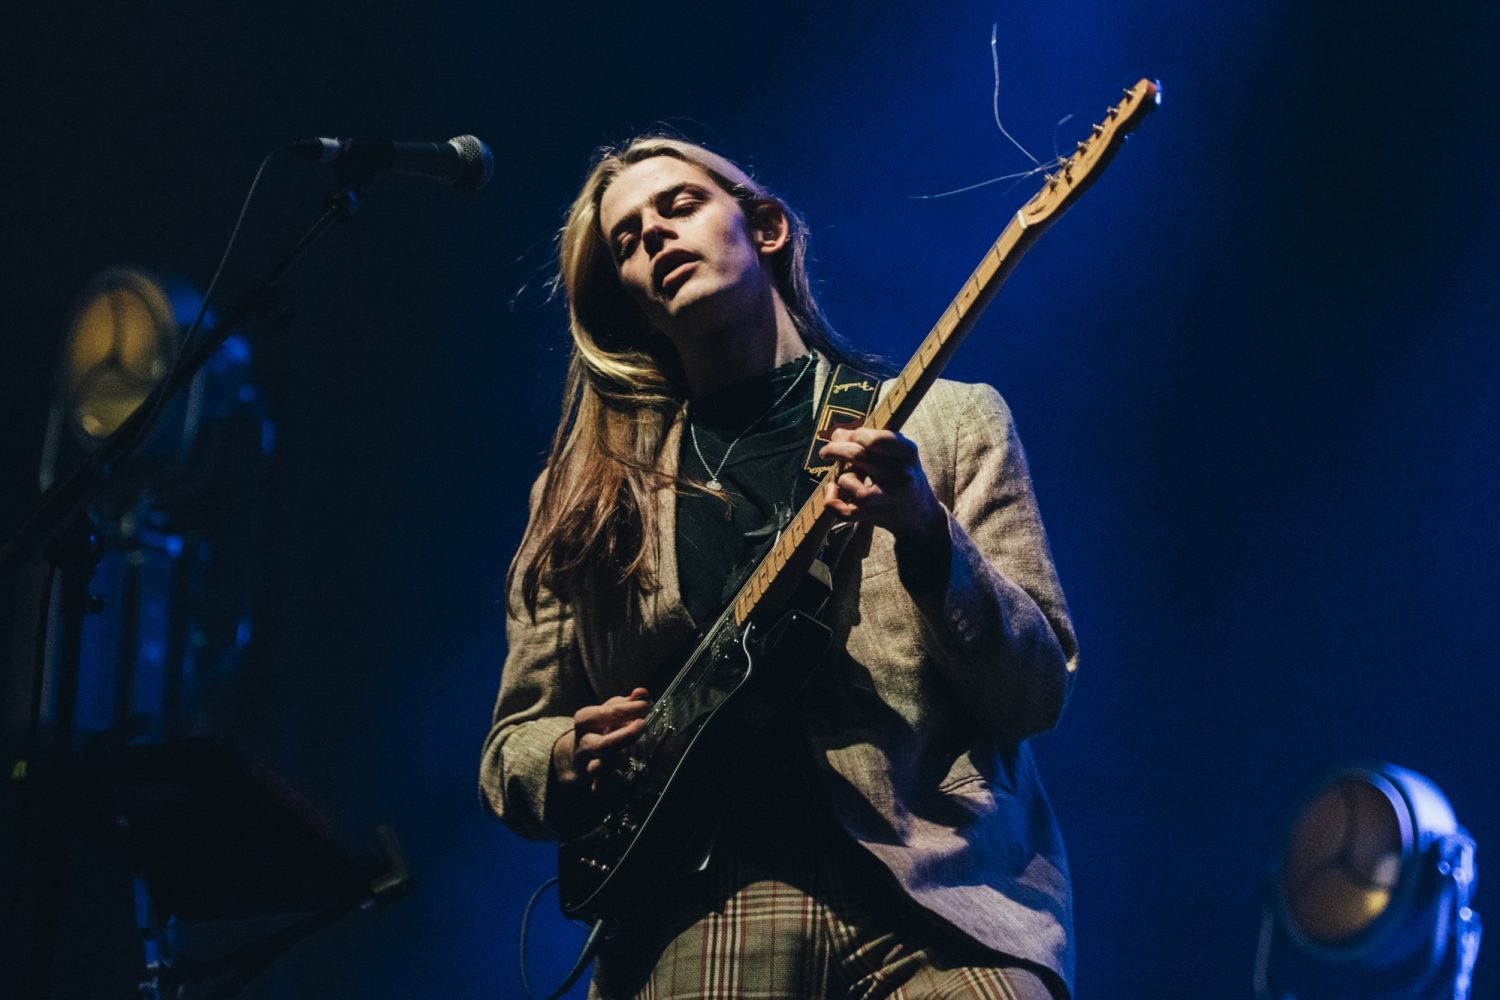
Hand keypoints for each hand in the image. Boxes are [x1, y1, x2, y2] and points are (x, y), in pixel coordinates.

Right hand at [554, 687, 650, 799]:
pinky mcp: (594, 782)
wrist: (577, 754)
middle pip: (603, 745)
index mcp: (584, 721)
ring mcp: (586, 764)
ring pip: (603, 768)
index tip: (644, 706)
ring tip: (628, 753)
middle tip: (643, 725)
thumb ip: (626, 703)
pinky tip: (621, 775)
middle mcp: (583, 743)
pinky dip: (614, 782)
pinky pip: (604, 786)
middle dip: (626, 736)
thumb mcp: (609, 711)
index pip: (605, 714)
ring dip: (620, 760)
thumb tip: (641, 693)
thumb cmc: (599, 728)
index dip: (627, 710)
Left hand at [818, 427, 944, 543]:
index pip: (875, 439)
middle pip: (858, 455)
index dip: (853, 435)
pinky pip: (845, 511)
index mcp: (907, 453)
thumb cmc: (901, 474)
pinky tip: (832, 491)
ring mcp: (887, 498)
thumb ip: (870, 439)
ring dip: (841, 478)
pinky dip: (832, 502)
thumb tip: (837, 434)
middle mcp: (900, 475)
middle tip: (826, 452)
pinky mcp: (874, 516)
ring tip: (845, 478)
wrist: (919, 513)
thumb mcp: (896, 452)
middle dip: (835, 449)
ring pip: (850, 483)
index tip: (842, 437)